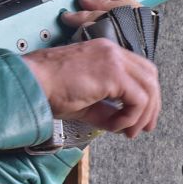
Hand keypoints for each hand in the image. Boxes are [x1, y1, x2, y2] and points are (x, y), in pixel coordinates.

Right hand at [22, 0, 160, 137]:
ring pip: (148, 88)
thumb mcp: (83, 101)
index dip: (144, 96)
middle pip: (150, 76)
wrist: (31, 83)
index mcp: (104, 52)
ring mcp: (114, 59)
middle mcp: (112, 51)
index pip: (138, 70)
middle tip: (143, 128)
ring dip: (142, 115)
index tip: (138, 119)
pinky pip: (138, 100)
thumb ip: (105, 110)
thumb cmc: (46, 89)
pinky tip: (116, 126)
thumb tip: (122, 124)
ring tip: (128, 132)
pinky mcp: (113, 73)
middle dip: (151, 105)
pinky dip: (131, 117)